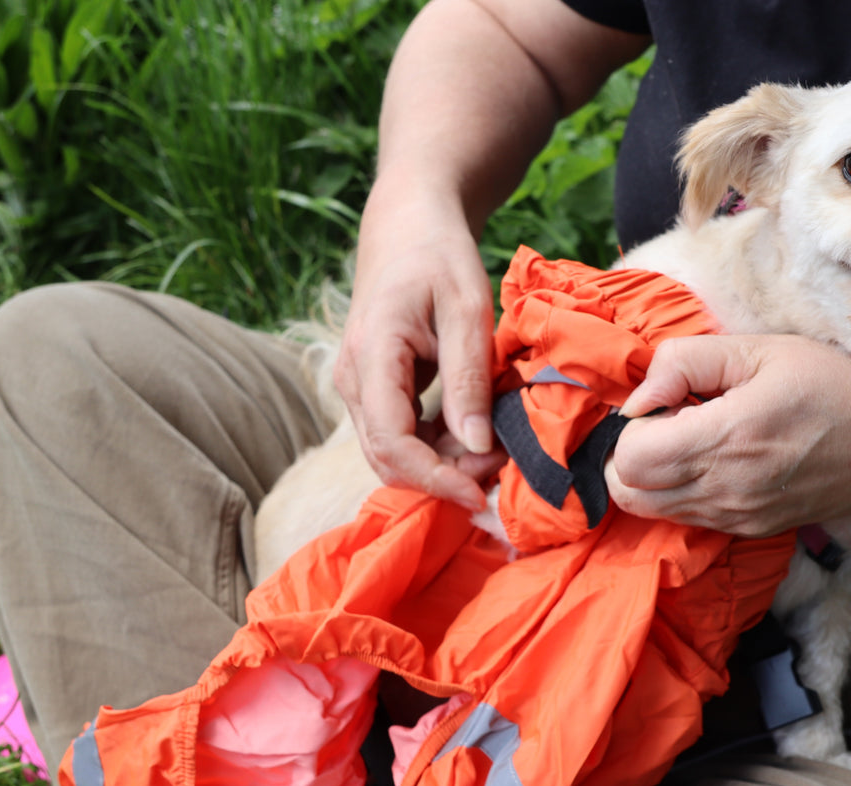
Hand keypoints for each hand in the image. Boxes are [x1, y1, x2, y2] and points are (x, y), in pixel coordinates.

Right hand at [333, 179, 505, 510]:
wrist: (408, 226)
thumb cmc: (439, 257)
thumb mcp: (467, 309)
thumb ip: (468, 379)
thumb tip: (476, 446)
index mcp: (371, 356)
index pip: (392, 442)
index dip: (435, 478)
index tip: (481, 493)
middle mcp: (351, 380)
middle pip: (387, 459)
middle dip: (442, 477)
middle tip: (499, 469)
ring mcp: (357, 388)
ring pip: (391, 453)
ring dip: (441, 465)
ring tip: (493, 451)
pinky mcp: (372, 391)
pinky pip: (398, 436)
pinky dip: (435, 448)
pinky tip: (474, 435)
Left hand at [605, 333, 850, 535]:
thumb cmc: (833, 385)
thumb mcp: (760, 349)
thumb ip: (685, 363)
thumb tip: (638, 397)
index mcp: (726, 438)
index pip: (629, 459)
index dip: (630, 426)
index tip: (664, 401)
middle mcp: (726, 489)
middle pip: (628, 493)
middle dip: (631, 454)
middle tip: (669, 420)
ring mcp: (738, 517)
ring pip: (653, 512)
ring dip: (653, 476)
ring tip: (693, 438)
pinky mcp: (751, 529)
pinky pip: (689, 519)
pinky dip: (682, 493)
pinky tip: (717, 459)